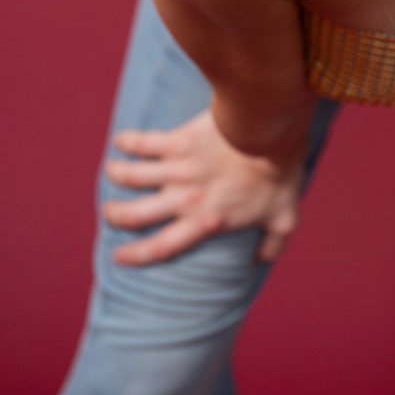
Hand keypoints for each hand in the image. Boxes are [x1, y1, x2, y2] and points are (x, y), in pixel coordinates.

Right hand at [102, 107, 306, 267]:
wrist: (271, 134)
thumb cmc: (280, 175)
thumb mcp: (285, 218)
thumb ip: (274, 243)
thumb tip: (264, 260)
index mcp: (206, 220)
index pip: (163, 246)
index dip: (137, 254)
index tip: (118, 256)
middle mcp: (185, 198)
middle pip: (136, 214)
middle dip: (116, 215)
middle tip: (110, 212)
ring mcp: (179, 168)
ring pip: (132, 176)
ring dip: (117, 174)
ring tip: (112, 171)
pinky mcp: (179, 141)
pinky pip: (144, 142)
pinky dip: (127, 141)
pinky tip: (120, 140)